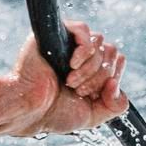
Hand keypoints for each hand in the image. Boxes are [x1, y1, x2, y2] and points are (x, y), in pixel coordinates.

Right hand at [2, 22, 127, 137]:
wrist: (28, 109)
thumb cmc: (53, 114)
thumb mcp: (95, 115)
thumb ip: (117, 105)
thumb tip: (116, 83)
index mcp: (92, 71)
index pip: (117, 60)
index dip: (112, 77)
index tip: (94, 94)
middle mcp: (82, 55)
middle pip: (111, 51)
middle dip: (99, 77)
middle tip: (78, 90)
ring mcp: (69, 43)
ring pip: (99, 42)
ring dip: (89, 68)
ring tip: (70, 82)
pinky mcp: (56, 34)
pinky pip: (83, 29)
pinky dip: (83, 50)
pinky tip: (71, 65)